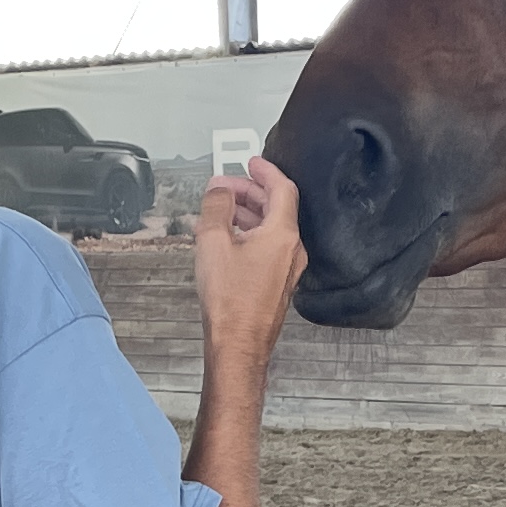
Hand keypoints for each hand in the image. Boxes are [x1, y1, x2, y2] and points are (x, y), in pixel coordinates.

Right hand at [194, 159, 303, 343]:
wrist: (238, 344)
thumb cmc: (231, 303)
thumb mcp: (213, 242)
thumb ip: (216, 207)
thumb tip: (219, 190)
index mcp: (283, 234)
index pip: (282, 189)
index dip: (266, 171)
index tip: (251, 162)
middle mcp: (292, 250)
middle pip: (277, 207)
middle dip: (250, 192)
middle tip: (226, 187)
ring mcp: (287, 268)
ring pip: (272, 228)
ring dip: (249, 213)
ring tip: (222, 210)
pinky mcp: (279, 283)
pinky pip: (269, 247)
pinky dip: (251, 233)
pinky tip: (230, 238)